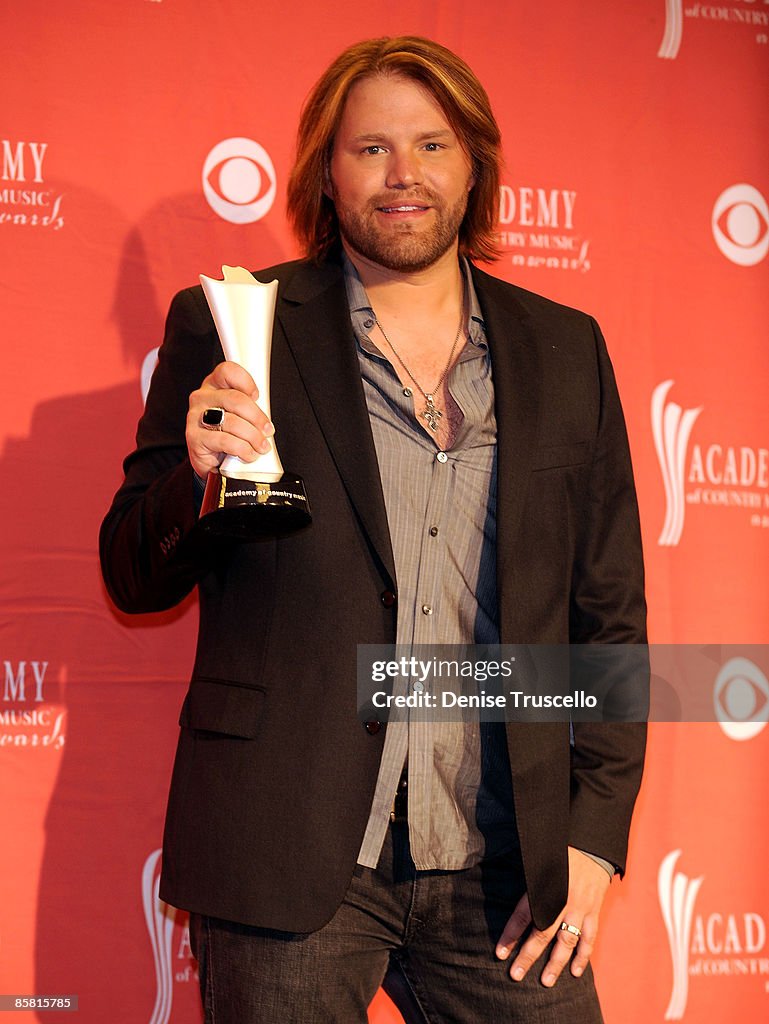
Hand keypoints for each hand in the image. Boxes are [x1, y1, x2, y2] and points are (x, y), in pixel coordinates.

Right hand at [186, 361, 273, 478]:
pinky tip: (248, 454)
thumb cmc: (229, 434)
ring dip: (252, 436)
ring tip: (260, 446)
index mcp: (214, 385)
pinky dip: (242, 449)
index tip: (258, 396)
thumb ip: (251, 407)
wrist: (212, 461)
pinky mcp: (194, 437)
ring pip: (232, 422)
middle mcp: (202, 397)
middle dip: (257, 417)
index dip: (246, 382)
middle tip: (268, 430)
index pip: (228, 371)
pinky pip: (225, 441)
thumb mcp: (242, 416)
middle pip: (235, 399)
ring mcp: (195, 417)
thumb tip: (267, 415)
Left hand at [495, 847, 610, 986]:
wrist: (591, 844)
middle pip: (542, 933)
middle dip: (528, 955)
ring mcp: (579, 908)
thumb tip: (512, 896)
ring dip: (556, 963)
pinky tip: (576, 972)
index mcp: (543, 886)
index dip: (510, 935)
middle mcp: (560, 900)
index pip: (522, 915)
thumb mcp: (539, 860)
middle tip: (516, 974)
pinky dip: (583, 956)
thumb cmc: (560, 851)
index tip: (500, 953)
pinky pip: (588, 938)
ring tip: (546, 981)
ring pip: (566, 941)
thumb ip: (528, 880)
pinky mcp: (593, 911)